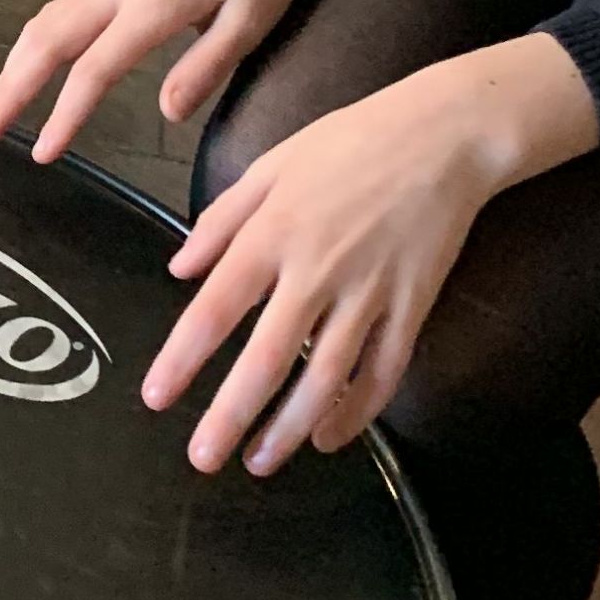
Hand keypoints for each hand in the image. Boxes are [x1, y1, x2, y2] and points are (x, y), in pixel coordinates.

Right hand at [0, 0, 318, 170]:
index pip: (93, 69)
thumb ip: (206, 66)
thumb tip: (167, 115)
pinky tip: (30, 60)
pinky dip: (35, 40)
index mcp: (153, 6)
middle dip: (10, 87)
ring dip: (15, 62)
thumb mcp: (252, 19)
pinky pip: (61, 8)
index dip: (64, 115)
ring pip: (46, 20)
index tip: (42, 154)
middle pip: (48, 40)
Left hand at [142, 36, 598, 476]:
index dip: (184, 359)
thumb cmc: (349, 142)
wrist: (442, 136)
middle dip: (231, 416)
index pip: (216, 309)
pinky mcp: (412, 307)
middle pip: (266, 360)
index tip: (157, 398)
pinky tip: (328, 437)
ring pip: (326, 380)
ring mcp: (369, 294)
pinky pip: (383, 373)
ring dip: (289, 428)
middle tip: (202, 459)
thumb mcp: (270, 165)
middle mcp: (316, 272)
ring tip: (260, 463)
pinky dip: (357, 413)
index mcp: (273, 233)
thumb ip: (221, 220)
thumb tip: (179, 269)